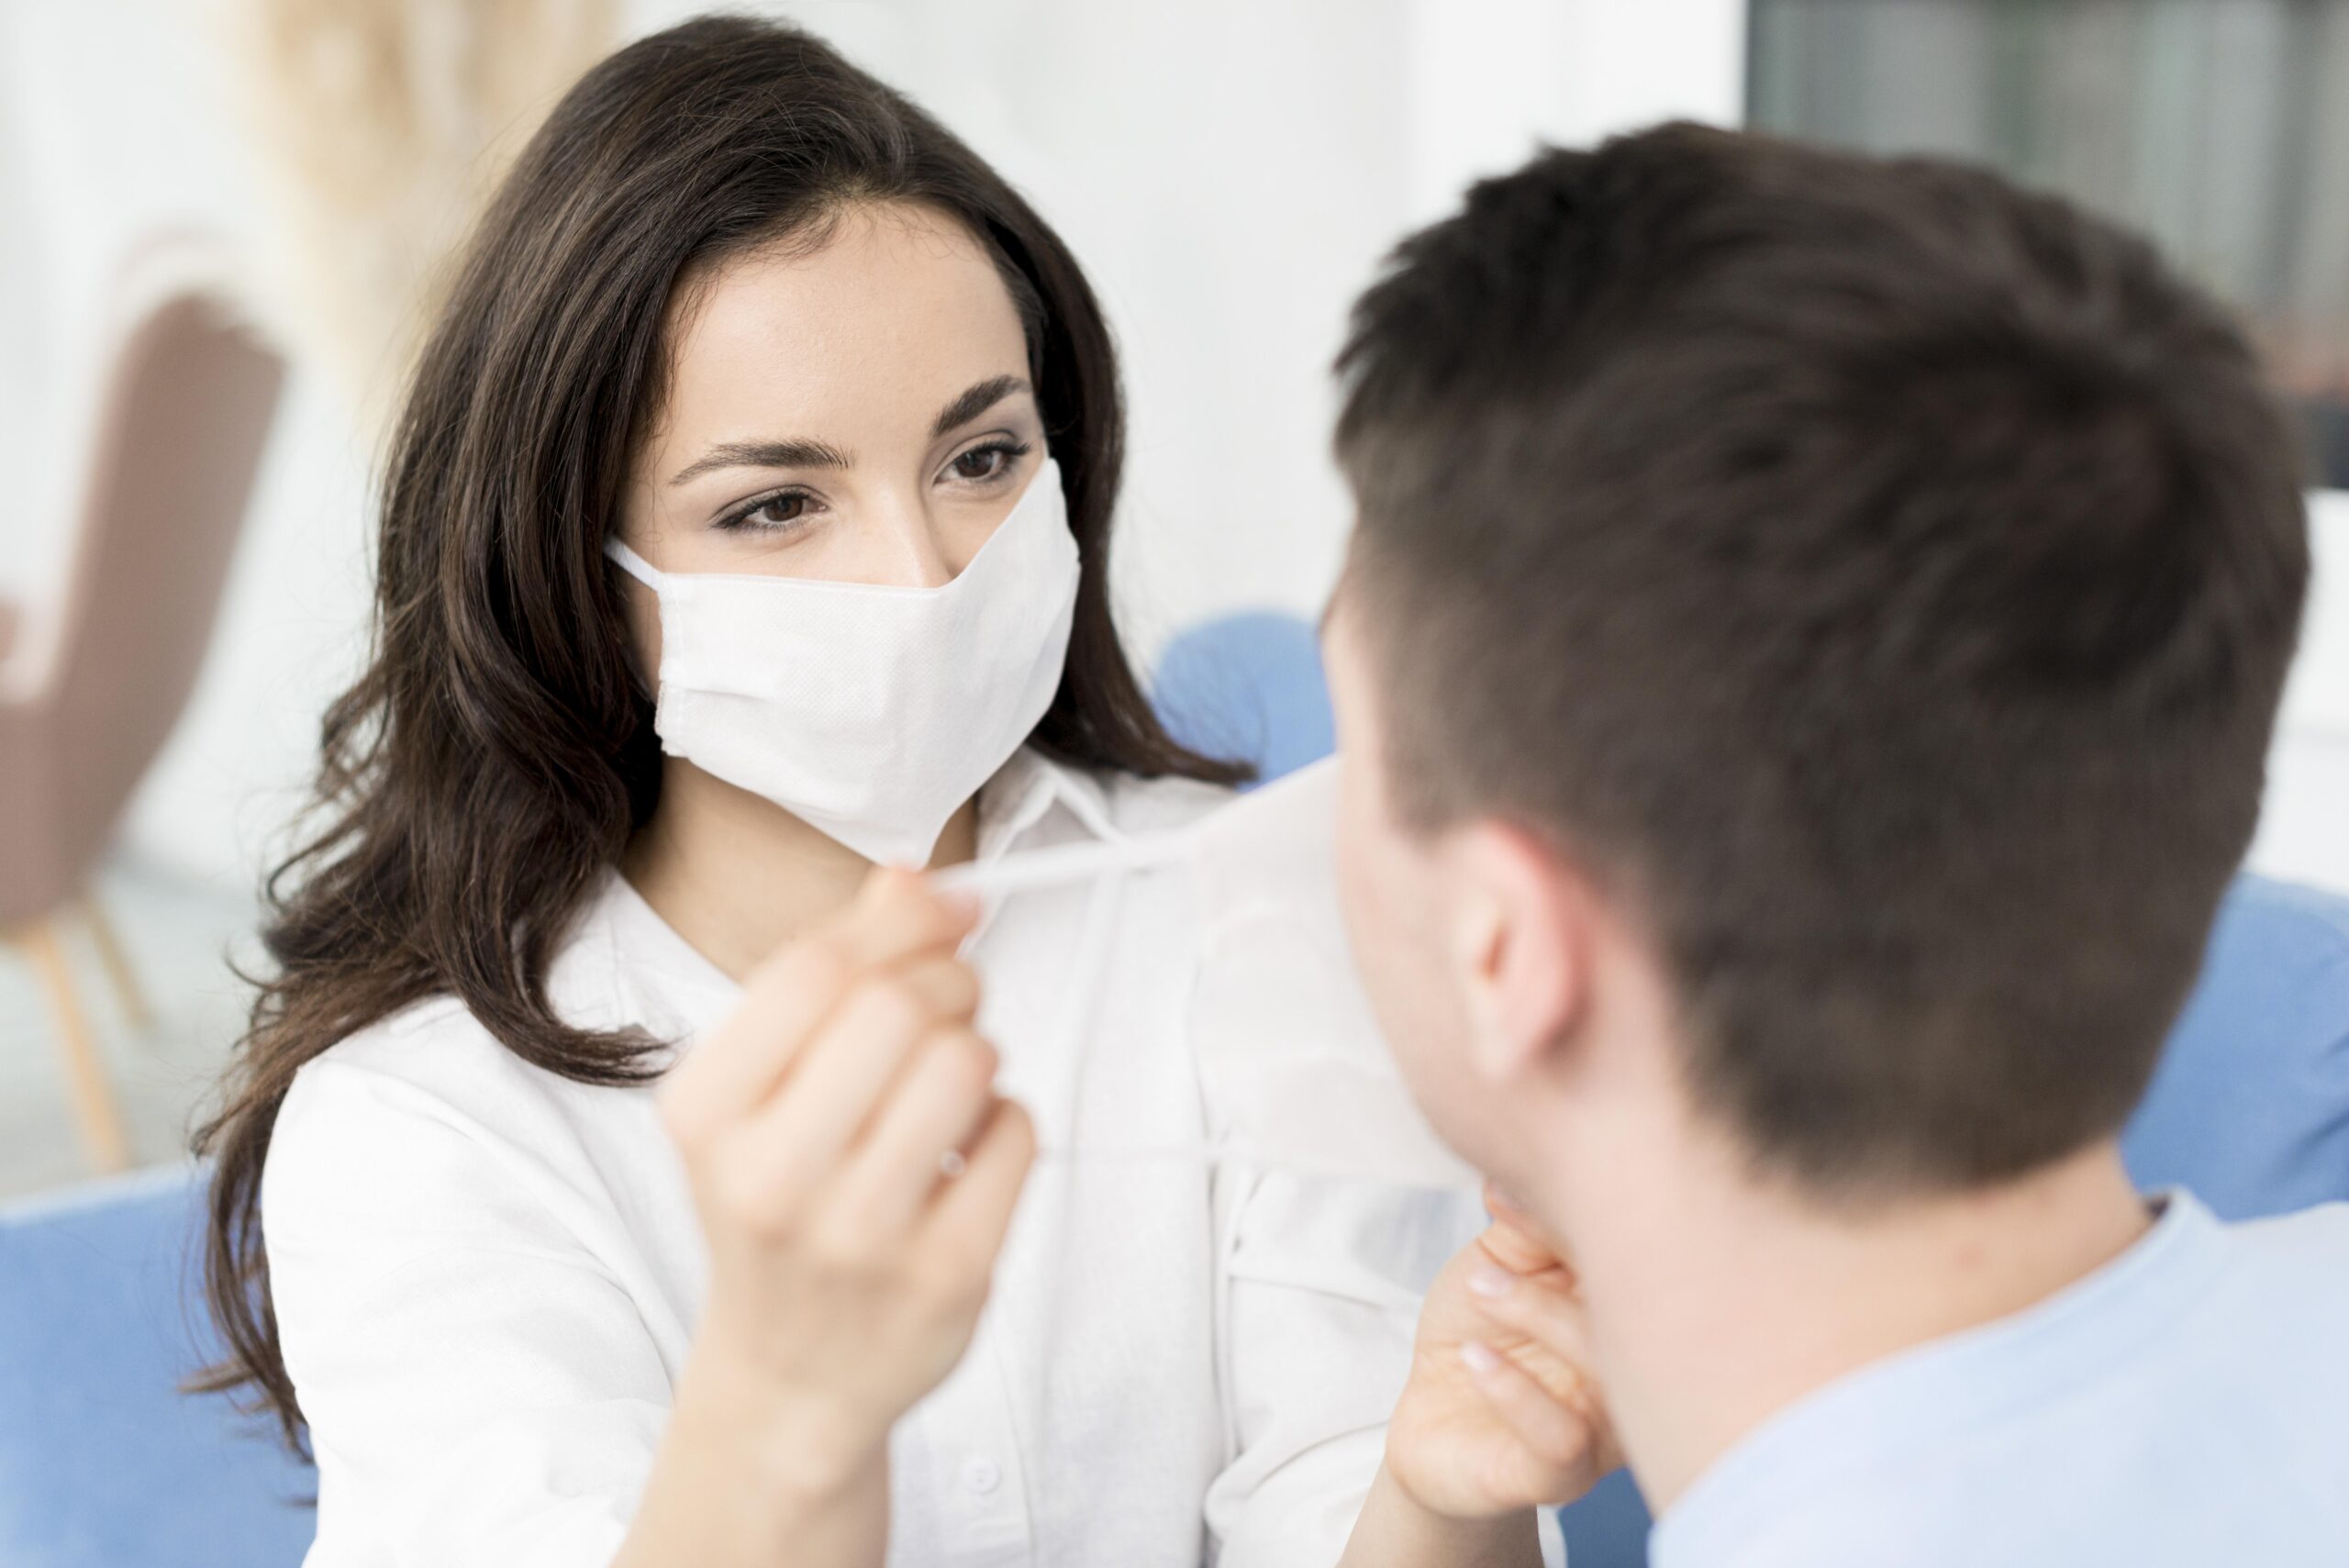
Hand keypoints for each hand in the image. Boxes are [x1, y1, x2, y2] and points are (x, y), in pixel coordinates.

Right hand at [658, 869, 1034, 1491]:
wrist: (791, 1376)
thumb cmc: (783, 1201)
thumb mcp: (766, 1086)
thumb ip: (836, 970)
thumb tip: (916, 877)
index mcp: (707, 1115)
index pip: (817, 966)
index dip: (903, 921)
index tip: (943, 917)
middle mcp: (770, 1180)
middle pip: (899, 1006)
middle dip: (948, 983)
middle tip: (948, 1011)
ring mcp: (859, 1238)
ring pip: (967, 1064)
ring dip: (979, 1052)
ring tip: (953, 1086)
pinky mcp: (946, 1279)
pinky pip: (1019, 1134)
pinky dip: (1009, 1121)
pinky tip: (968, 1152)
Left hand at [1381, 1183, 1620, 1521]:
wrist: (1436, 1425)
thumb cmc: (1482, 1336)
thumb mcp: (1494, 1265)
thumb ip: (1522, 1226)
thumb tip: (1527, 1164)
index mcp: (1629, 1300)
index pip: (1632, 1244)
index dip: (1581, 1205)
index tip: (1513, 1187)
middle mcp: (1635, 1361)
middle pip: (1642, 1298)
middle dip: (1578, 1250)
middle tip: (1506, 1226)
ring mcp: (1609, 1421)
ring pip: (1606, 1364)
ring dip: (1538, 1313)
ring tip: (1481, 1287)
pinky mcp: (1565, 1475)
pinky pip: (1564, 1437)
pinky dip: (1516, 1392)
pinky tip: (1474, 1358)